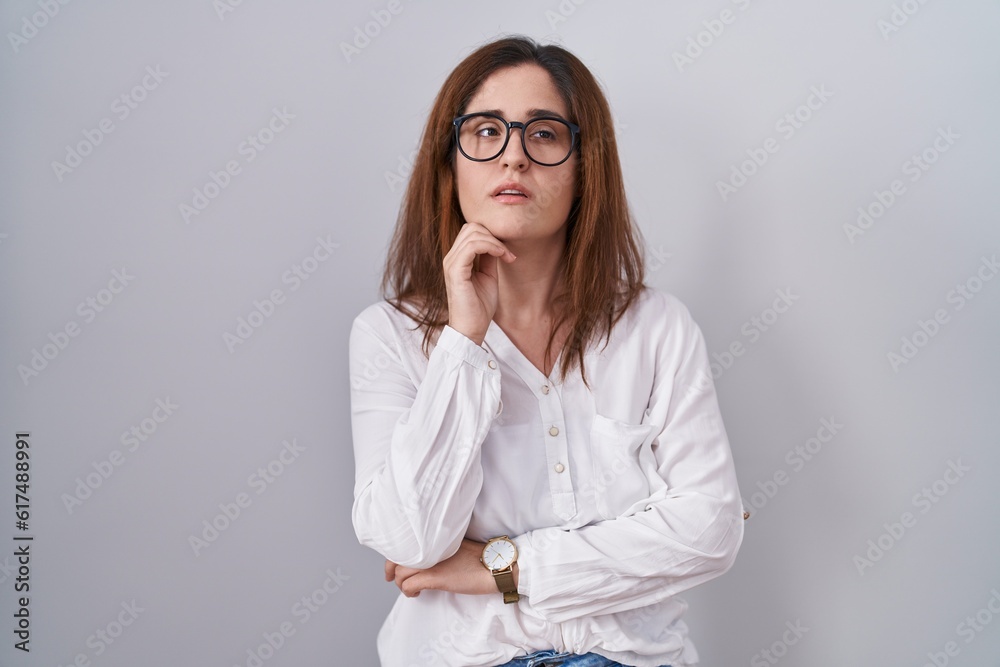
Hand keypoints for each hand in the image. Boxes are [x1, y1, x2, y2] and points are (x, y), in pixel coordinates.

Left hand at [385, 538, 518, 597]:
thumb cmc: (482, 558)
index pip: (404, 544)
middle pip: (397, 558)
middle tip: (391, 580)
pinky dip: (408, 592)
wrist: (497, 566)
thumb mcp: (457, 546)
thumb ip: (440, 548)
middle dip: (391, 571)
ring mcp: (431, 562)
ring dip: (402, 584)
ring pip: (400, 573)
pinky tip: (417, 595)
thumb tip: (429, 556)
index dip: (394, 557)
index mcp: (435, 538)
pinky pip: (409, 585)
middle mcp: (430, 548)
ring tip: (411, 589)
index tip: (391, 567)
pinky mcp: (435, 577)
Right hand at [443, 222, 516, 345]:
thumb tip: (496, 243)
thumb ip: (488, 258)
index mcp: (457, 259)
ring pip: (473, 233)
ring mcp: (451, 264)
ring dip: (495, 241)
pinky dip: (491, 246)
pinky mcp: (456, 271)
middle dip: (493, 235)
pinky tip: (501, 256)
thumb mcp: (488, 276)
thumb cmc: (479, 307)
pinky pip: (472, 246)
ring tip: (506, 256)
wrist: (471, 329)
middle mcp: (451, 258)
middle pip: (471, 227)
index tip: (507, 253)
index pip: (471, 231)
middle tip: (507, 253)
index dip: (491, 236)